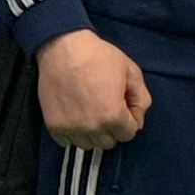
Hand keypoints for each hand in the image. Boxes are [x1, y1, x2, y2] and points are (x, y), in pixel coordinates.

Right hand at [35, 30, 149, 151]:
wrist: (64, 50)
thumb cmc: (101, 58)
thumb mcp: (132, 73)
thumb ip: (141, 100)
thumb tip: (138, 122)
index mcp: (113, 116)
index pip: (128, 135)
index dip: (129, 121)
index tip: (123, 107)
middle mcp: (92, 128)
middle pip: (108, 142)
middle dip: (112, 129)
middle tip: (107, 109)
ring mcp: (71, 128)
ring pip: (88, 145)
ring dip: (93, 133)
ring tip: (91, 113)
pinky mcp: (53, 126)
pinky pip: (67, 142)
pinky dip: (73, 134)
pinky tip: (76, 117)